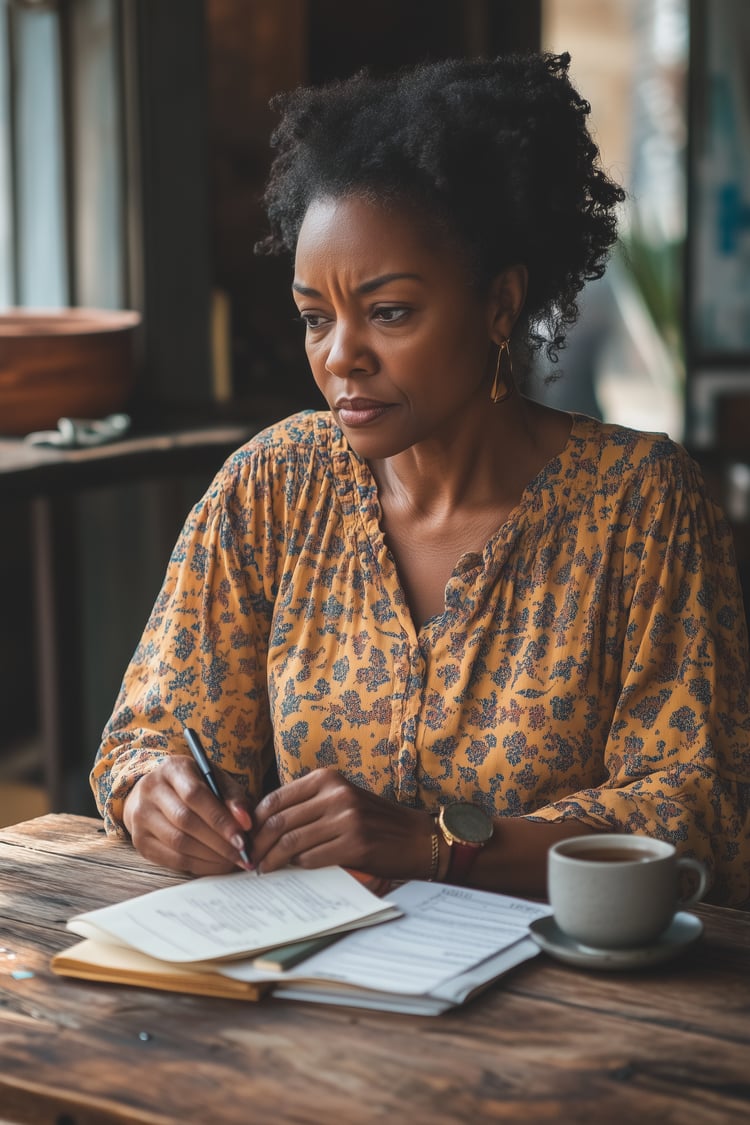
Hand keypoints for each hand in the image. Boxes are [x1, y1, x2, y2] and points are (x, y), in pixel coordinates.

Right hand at [122, 755, 252, 875]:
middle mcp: (151, 789)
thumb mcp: (216, 781)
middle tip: (241, 855)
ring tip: (231, 861)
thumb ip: (233, 798)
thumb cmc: (195, 786)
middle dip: (218, 842)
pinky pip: (171, 859)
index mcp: (173, 768)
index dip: (220, 819)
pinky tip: (215, 865)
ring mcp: (141, 816)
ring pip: (177, 842)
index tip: (242, 838)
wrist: (156, 793)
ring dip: (209, 856)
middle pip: (185, 821)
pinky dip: (197, 865)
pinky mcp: (139, 840)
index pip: (195, 795)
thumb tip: (246, 823)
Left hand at [250, 768, 433, 878]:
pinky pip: (312, 859)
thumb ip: (309, 807)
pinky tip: (293, 871)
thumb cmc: (374, 822)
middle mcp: (336, 794)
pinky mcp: (355, 844)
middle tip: (248, 860)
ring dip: (272, 860)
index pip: (276, 798)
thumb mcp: (341, 800)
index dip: (254, 822)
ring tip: (263, 869)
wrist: (417, 838)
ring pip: (291, 842)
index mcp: (328, 779)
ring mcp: (347, 818)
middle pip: (279, 821)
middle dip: (257, 844)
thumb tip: (264, 827)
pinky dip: (298, 867)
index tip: (245, 838)